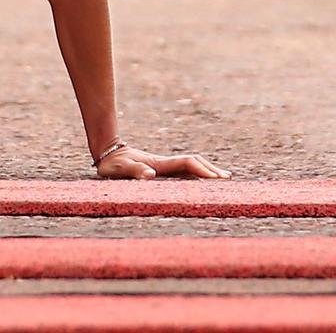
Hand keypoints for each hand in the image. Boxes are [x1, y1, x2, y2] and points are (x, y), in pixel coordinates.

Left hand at [95, 145, 226, 179]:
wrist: (108, 153)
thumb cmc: (113, 164)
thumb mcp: (120, 169)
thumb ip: (134, 171)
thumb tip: (150, 176)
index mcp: (159, 164)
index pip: (186, 164)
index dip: (201, 170)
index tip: (215, 179)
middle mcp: (166, 164)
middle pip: (194, 162)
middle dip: (210, 169)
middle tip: (227, 179)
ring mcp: (165, 166)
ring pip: (191, 166)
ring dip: (206, 171)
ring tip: (222, 179)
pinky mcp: (162, 170)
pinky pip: (184, 171)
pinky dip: (197, 175)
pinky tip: (202, 182)